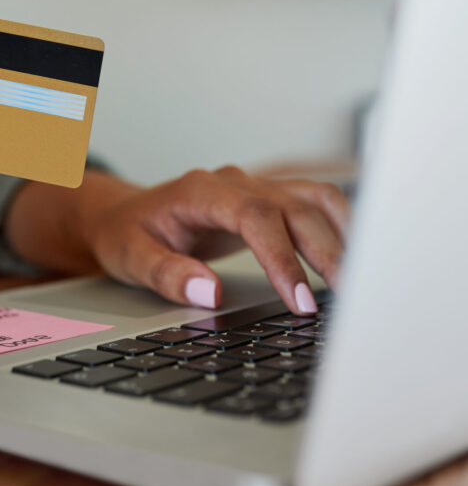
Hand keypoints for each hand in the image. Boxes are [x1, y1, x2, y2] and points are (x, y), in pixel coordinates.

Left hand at [80, 167, 348, 314]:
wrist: (124, 217)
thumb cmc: (127, 236)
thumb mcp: (132, 259)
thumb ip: (167, 274)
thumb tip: (208, 293)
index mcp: (200, 192)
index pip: (254, 215)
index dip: (282, 256)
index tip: (297, 299)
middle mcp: (233, 183)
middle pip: (295, 207)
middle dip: (325, 253)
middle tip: (346, 301)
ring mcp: (254, 188)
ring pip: (314, 199)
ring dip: (343, 236)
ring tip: (361, 282)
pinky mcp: (267, 200)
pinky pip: (313, 205)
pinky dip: (339, 227)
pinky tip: (352, 259)